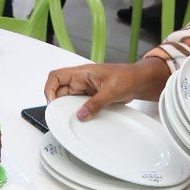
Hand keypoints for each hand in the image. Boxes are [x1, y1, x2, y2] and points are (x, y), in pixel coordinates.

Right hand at [43, 59, 167, 119]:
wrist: (140, 80)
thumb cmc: (127, 77)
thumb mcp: (111, 91)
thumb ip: (95, 104)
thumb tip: (81, 115)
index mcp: (82, 72)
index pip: (56, 76)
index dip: (50, 88)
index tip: (53, 103)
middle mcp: (81, 79)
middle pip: (59, 88)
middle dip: (56, 101)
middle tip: (58, 114)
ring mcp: (85, 87)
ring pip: (68, 96)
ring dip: (66, 106)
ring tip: (68, 117)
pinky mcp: (91, 95)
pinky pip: (78, 102)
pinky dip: (76, 110)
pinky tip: (79, 117)